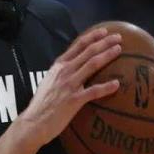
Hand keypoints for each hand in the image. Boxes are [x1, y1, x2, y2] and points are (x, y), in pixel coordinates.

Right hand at [20, 27, 121, 146]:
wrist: (34, 121)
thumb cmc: (42, 103)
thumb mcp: (50, 81)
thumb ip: (61, 73)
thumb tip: (75, 69)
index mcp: (58, 65)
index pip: (77, 46)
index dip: (92, 37)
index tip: (104, 31)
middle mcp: (65, 71)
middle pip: (88, 52)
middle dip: (104, 42)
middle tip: (118, 37)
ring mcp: (70, 84)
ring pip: (92, 65)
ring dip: (107, 55)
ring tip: (119, 50)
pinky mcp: (74, 100)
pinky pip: (94, 91)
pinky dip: (106, 86)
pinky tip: (117, 84)